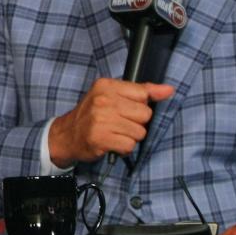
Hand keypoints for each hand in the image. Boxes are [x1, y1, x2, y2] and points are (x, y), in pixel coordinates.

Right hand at [48, 79, 174, 167]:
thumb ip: (142, 91)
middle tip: (119, 123)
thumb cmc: (92, 115)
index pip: (143, 95)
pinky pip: (129, 146)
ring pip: (139, 132)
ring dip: (130, 137)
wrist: (66, 135)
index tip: (126, 110)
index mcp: (106, 86)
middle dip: (136, 123)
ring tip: (115, 133)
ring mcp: (100, 120)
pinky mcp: (100, 138)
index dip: (139, 106)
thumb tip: (168, 90)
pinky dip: (123, 148)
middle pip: (145, 115)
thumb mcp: (112, 95)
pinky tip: (112, 143)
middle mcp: (103, 101)